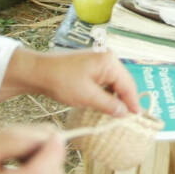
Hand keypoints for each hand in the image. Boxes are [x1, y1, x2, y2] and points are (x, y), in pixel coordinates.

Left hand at [20, 49, 142, 116]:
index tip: (136, 116)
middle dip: (125, 99)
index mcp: (108, 61)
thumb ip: (108, 105)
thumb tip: (124, 113)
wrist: (38, 72)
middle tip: (128, 116)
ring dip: (115, 96)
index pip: (127, 84)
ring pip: (114, 82)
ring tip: (117, 112)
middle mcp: (107, 57)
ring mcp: (99, 59)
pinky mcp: (91, 64)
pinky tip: (105, 103)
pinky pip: (105, 80)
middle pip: (123, 81)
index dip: (133, 102)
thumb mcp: (87, 97)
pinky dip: (106, 92)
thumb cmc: (61, 81)